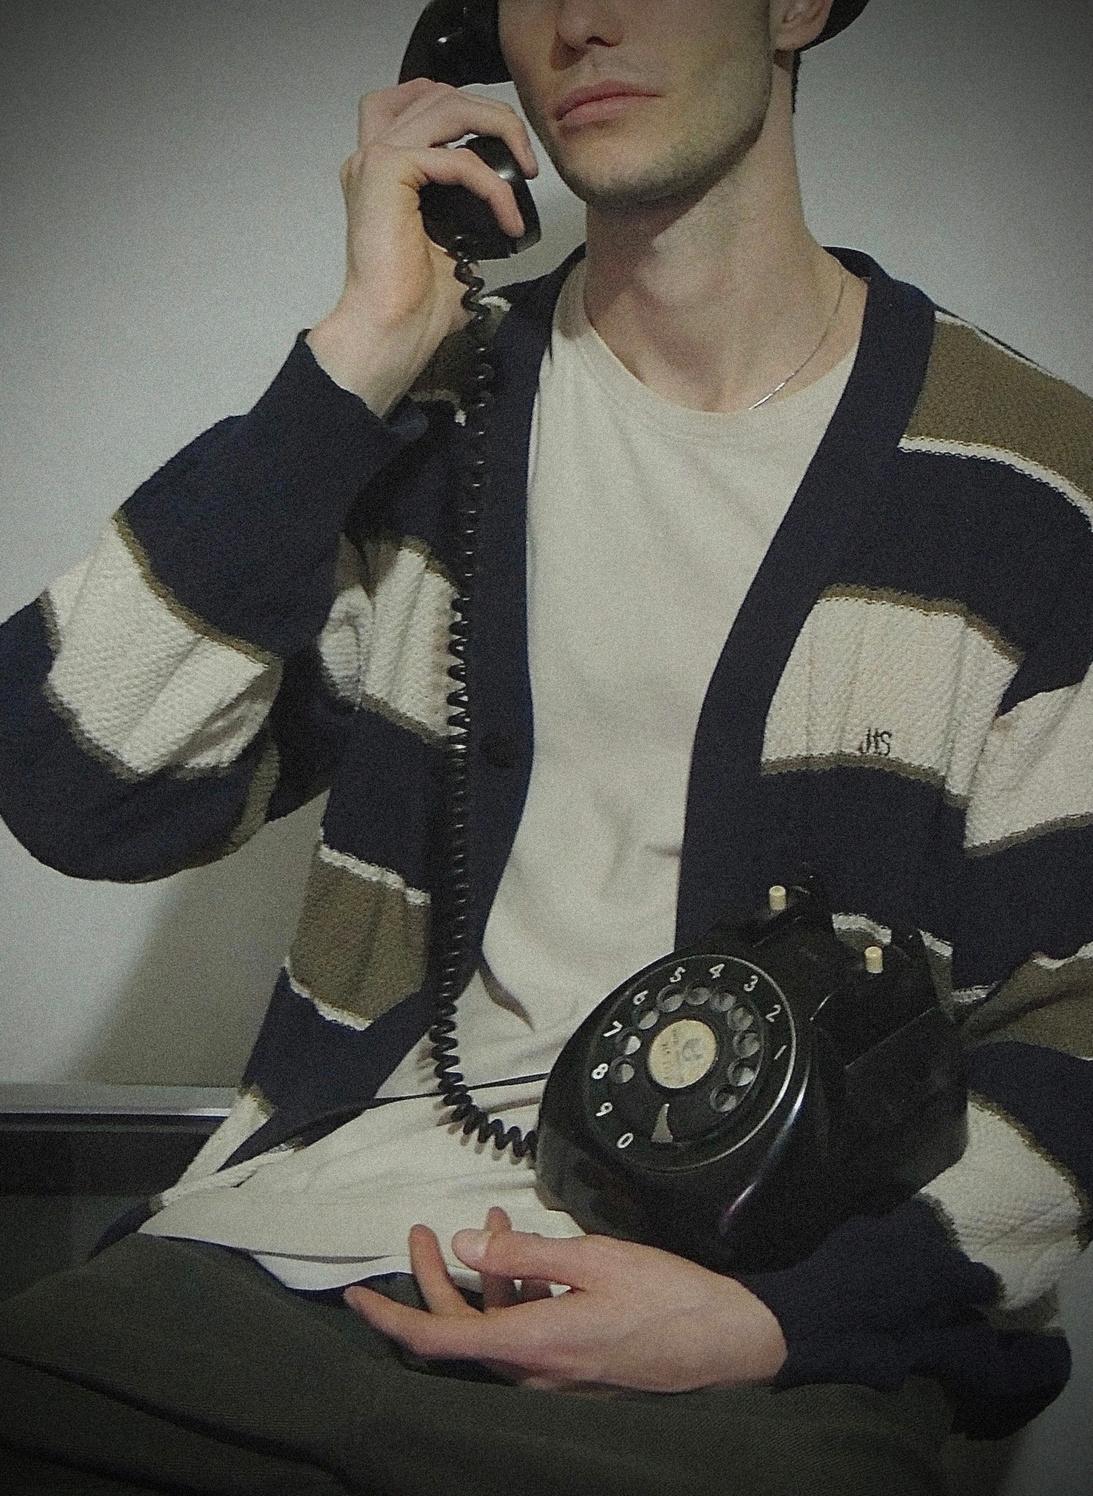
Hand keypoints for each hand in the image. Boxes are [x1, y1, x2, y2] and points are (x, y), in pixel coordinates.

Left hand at [343, 1208, 786, 1394]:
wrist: (730, 1345)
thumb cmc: (669, 1300)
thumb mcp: (596, 1260)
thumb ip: (527, 1252)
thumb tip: (466, 1242)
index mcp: (532, 1346)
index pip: (437, 1340)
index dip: (391, 1317)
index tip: (356, 1294)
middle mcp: (534, 1372)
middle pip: (459, 1330)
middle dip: (433, 1279)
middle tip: (422, 1231)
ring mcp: (555, 1376)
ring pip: (493, 1328)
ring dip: (482, 1275)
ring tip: (488, 1217)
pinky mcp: (575, 1370)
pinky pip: (526, 1333)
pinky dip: (516, 1291)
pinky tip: (530, 1251)